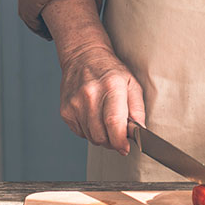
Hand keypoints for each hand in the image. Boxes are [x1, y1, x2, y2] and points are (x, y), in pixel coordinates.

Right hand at [42, 0, 145, 155]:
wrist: (83, 56)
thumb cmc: (110, 70)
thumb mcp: (132, 83)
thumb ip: (138, 108)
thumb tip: (139, 131)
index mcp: (111, 86)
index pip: (114, 123)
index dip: (120, 141)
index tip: (125, 148)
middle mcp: (90, 95)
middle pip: (101, 135)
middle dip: (112, 141)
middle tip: (117, 134)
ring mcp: (75, 103)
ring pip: (91, 137)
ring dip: (101, 136)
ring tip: (105, 121)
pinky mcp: (65, 111)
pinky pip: (80, 133)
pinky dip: (89, 131)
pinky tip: (93, 116)